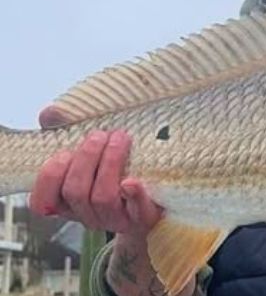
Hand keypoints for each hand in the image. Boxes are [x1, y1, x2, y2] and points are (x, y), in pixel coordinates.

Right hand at [29, 105, 160, 236]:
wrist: (156, 199)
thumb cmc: (114, 172)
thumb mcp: (88, 155)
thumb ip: (65, 134)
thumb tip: (48, 114)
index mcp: (69, 204)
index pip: (43, 202)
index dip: (49, 178)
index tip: (64, 153)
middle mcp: (88, 215)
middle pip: (76, 192)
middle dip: (86, 159)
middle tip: (99, 136)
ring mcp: (115, 218)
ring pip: (102, 197)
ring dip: (110, 163)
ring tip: (119, 138)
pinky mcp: (143, 217)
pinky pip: (137, 210)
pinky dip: (135, 194)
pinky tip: (133, 181)